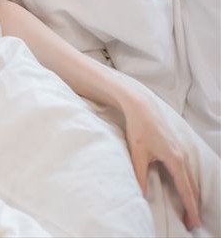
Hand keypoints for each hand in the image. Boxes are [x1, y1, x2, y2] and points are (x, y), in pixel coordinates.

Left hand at [122, 89, 200, 229]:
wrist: (141, 107)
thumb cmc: (139, 129)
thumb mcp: (137, 154)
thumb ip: (139, 175)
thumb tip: (142, 194)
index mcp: (175, 160)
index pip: (185, 189)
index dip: (189, 207)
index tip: (192, 222)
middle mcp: (182, 157)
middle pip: (191, 186)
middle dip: (193, 205)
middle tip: (192, 223)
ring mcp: (181, 151)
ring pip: (190, 178)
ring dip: (191, 194)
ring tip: (190, 209)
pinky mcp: (177, 147)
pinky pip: (186, 170)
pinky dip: (188, 183)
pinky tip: (185, 188)